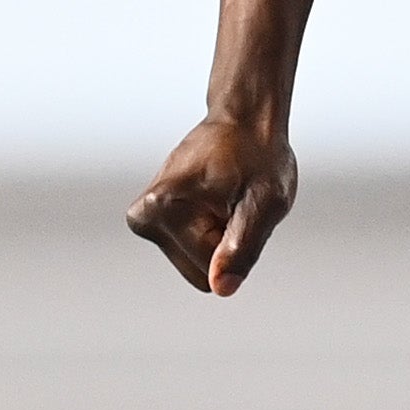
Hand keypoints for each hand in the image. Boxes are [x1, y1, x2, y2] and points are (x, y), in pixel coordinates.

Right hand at [129, 113, 297, 295]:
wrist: (243, 122)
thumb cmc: (259, 156)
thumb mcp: (265, 203)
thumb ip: (242, 248)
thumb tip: (221, 288)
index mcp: (161, 208)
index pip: (209, 270)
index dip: (236, 242)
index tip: (239, 204)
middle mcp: (144, 215)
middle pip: (199, 271)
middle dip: (226, 242)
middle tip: (235, 203)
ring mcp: (146, 219)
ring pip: (197, 263)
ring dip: (221, 236)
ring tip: (227, 198)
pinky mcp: (153, 221)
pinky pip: (193, 251)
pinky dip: (212, 231)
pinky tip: (215, 200)